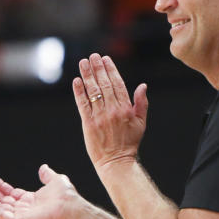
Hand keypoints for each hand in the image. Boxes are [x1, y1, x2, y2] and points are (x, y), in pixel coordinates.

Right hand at [0, 164, 79, 218]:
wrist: (70, 206)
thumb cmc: (65, 195)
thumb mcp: (56, 180)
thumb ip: (47, 175)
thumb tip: (43, 167)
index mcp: (30, 199)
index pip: (10, 192)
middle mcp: (24, 207)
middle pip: (2, 200)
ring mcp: (22, 214)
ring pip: (0, 208)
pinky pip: (4, 215)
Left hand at [72, 53, 147, 170]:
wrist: (117, 162)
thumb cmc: (129, 143)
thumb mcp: (141, 122)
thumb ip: (141, 103)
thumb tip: (142, 85)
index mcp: (126, 109)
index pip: (117, 84)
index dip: (111, 69)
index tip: (106, 59)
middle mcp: (113, 110)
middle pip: (104, 84)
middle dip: (98, 68)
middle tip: (93, 56)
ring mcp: (100, 117)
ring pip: (93, 91)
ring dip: (87, 75)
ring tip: (83, 62)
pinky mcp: (88, 124)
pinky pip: (83, 104)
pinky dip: (79, 92)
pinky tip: (76, 81)